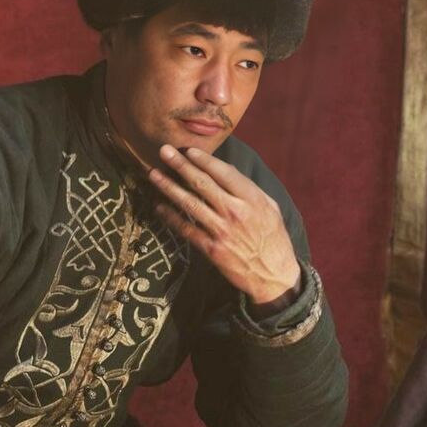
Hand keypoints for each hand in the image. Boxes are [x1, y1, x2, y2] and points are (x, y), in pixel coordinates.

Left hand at [148, 145, 300, 305]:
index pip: (224, 173)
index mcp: (252, 199)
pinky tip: (159, 207)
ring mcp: (222, 231)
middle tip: (164, 151)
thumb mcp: (270, 207)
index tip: (188, 149)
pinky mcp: (212, 249)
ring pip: (190, 204)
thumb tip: (225, 171)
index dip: (204, 159)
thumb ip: (249, 189)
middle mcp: (236, 212)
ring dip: (169, 187)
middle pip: (202, 184)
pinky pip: (186, 230)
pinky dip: (171, 218)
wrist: (274, 276)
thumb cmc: (273, 238)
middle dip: (181, 165)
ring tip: (153, 174)